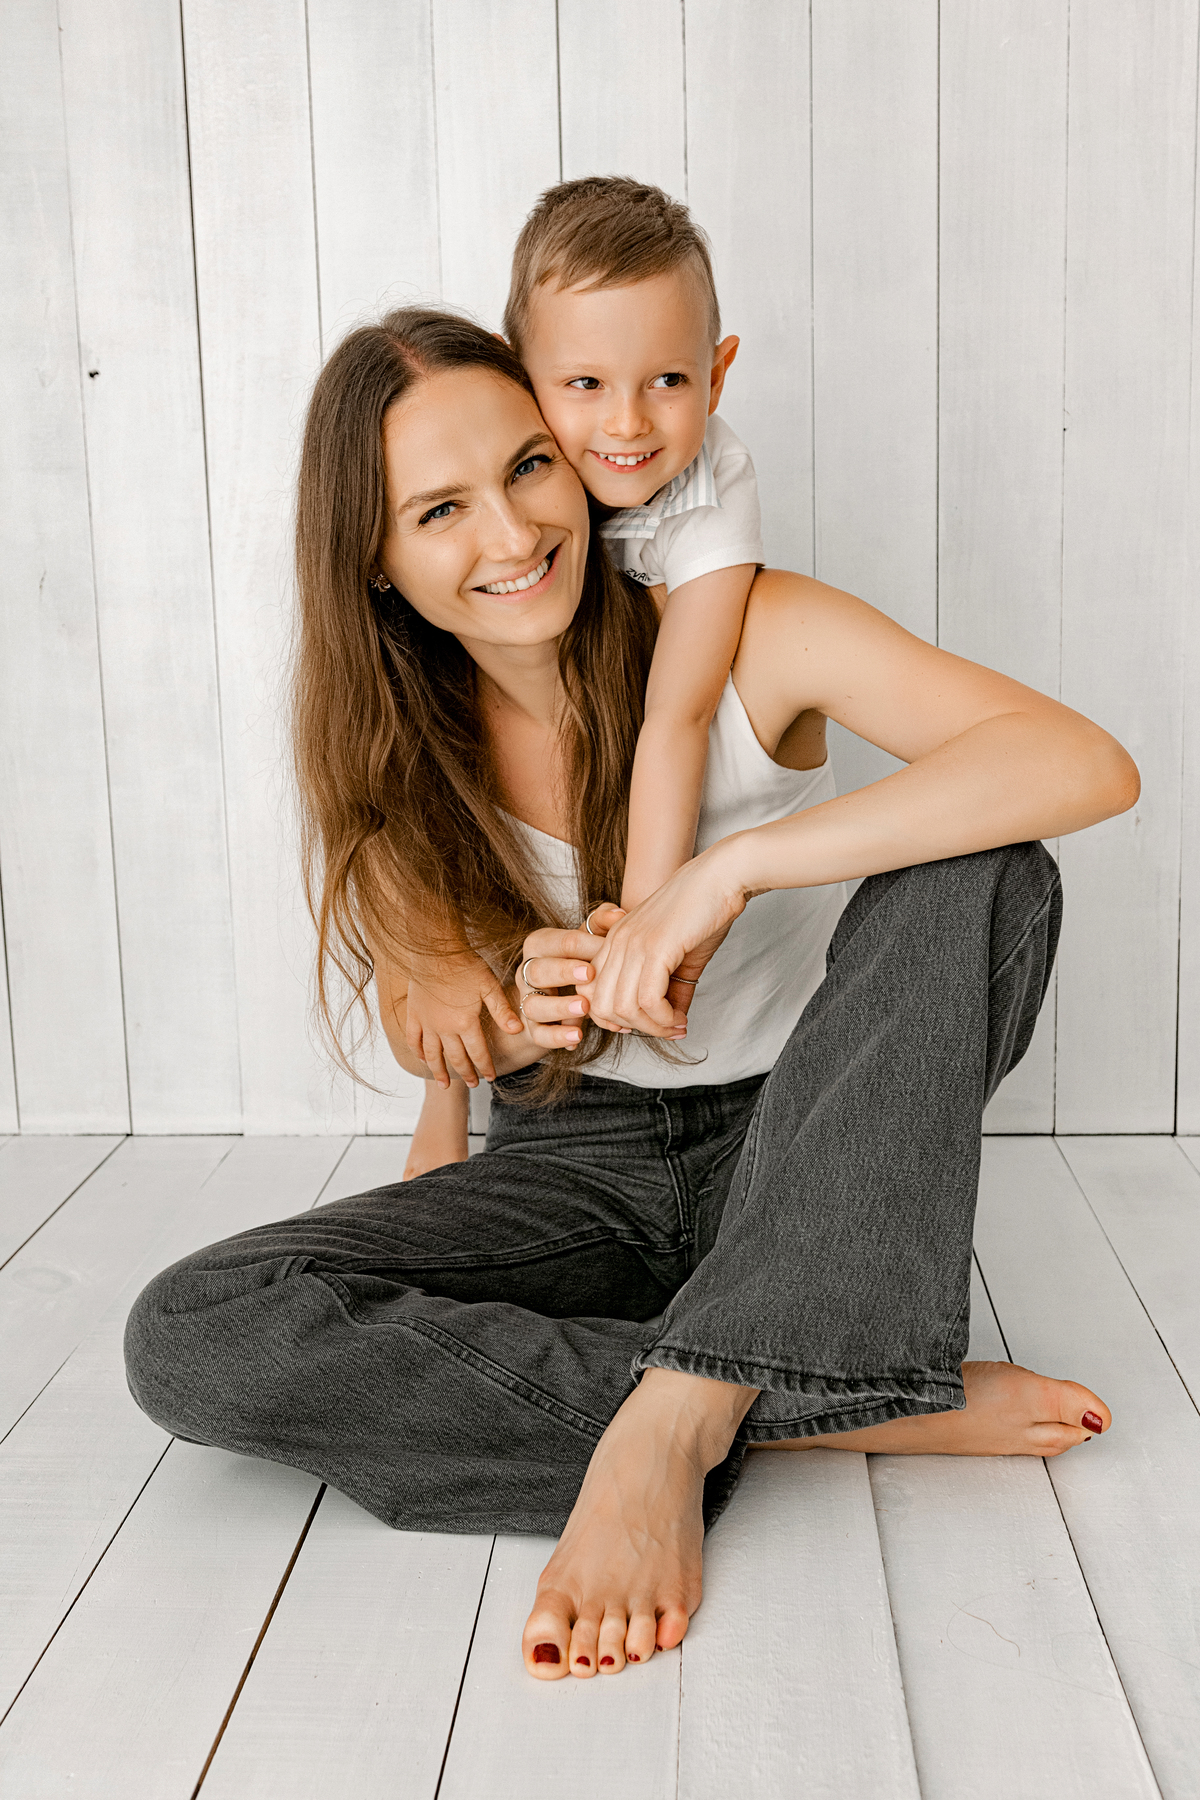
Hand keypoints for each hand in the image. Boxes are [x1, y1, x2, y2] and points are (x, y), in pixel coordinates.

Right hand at [405, 956, 521, 1087]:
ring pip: (433, 1055)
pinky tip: (423, 1060)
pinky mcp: (414, 1015)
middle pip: (456, 1058)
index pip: (478, 1053)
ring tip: (444, 1085)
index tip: (491, 1078)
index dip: (485, 1067)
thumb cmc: (465, 964)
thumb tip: (518, 1030)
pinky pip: (414, 1040)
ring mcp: (427, 1023)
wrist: (435, 949)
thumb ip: (502, 1010)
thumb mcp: (489, 986)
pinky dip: (418, 1053)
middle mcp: (445, 1028)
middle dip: (466, 1073)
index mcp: (465, 1022)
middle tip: (473, 1084)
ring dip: (440, 1072)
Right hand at [514, 928, 597, 1051]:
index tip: (605, 948)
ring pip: (532, 1005)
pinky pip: (538, 1034)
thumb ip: (603, 922)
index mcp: (540, 945)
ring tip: (585, 1008)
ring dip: (558, 1007)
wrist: (564, 992)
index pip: (557, 942)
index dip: (582, 945)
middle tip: (589, 974)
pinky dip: (556, 1037)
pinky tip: (577, 1037)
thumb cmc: (582, 958)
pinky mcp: (533, 1027)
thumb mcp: (591, 937)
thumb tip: (620, 914)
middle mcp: (528, 971)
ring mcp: (528, 1000)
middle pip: (536, 970)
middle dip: (562, 972)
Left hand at [581, 852, 747, 1035]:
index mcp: (616, 940)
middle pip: (602, 1007)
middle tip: (664, 1030)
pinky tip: (679, 1019)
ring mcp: (633, 944)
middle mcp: (617, 942)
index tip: (646, 1024)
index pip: (591, 993)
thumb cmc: (704, 912)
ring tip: (675, 1026)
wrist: (722, 878)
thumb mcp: (682, 958)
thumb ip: (673, 991)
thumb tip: (674, 1023)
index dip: (613, 1019)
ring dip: (651, 1028)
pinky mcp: (655, 948)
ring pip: (623, 1008)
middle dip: (633, 1028)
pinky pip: (648, 1000)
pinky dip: (663, 1019)